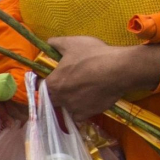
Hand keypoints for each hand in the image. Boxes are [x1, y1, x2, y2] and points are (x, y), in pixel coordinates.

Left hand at [42, 35, 159, 119]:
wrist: (119, 70)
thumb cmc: (93, 55)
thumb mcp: (72, 43)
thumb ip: (56, 43)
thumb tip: (48, 43)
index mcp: (53, 83)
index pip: (40, 86)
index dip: (44, 81)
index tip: (52, 77)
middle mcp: (60, 98)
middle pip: (51, 99)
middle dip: (56, 93)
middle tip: (67, 84)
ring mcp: (74, 108)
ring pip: (65, 108)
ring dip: (68, 102)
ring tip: (79, 93)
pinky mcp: (88, 114)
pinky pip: (78, 116)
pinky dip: (80, 111)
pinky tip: (86, 103)